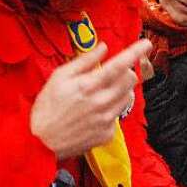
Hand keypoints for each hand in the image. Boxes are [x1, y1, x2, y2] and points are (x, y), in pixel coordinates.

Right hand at [31, 39, 151, 158]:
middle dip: (125, 71)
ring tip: (103, 92)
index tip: (146, 43)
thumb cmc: (47, 108)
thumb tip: (103, 48)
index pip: (119, 65)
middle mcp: (101, 103)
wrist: (41, 142)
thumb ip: (84, 61)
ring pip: (129, 97)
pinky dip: (112, 109)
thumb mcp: (59, 77)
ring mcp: (106, 120)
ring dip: (121, 90)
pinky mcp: (107, 134)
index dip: (135, 52)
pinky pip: (119, 115)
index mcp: (88, 86)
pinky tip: (95, 112)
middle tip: (112, 73)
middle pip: (130, 80)